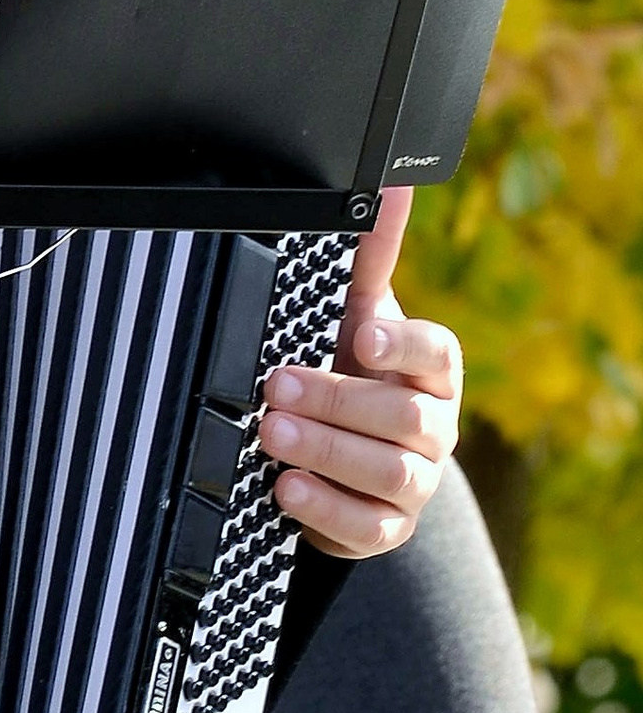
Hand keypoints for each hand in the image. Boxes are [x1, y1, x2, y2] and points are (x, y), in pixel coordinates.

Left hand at [257, 189, 462, 561]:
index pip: (437, 353)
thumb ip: (367, 257)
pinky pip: (367, 527)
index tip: (364, 333)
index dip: (404, 344)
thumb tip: (386, 184)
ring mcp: (417, 482)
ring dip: (328, 452)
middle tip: (279, 387)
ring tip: (274, 434)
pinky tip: (286, 488)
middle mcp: (434, 426)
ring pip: (390, 473)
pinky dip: (325, 509)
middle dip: (340, 401)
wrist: (344, 459)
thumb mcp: (352, 315)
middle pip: (404, 416)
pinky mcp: (387, 528)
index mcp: (431, 370)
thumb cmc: (351, 372)